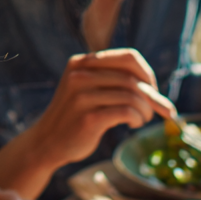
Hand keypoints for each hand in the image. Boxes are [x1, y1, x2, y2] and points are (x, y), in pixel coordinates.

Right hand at [34, 49, 175, 168]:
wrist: (47, 142)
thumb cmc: (76, 117)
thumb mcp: (88, 89)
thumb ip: (112, 80)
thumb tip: (154, 87)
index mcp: (82, 62)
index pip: (129, 57)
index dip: (147, 74)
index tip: (153, 92)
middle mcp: (80, 74)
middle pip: (133, 78)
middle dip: (151, 96)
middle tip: (154, 111)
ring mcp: (82, 96)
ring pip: (132, 95)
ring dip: (145, 110)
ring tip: (141, 120)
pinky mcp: (88, 118)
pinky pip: (126, 111)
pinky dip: (137, 118)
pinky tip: (133, 124)